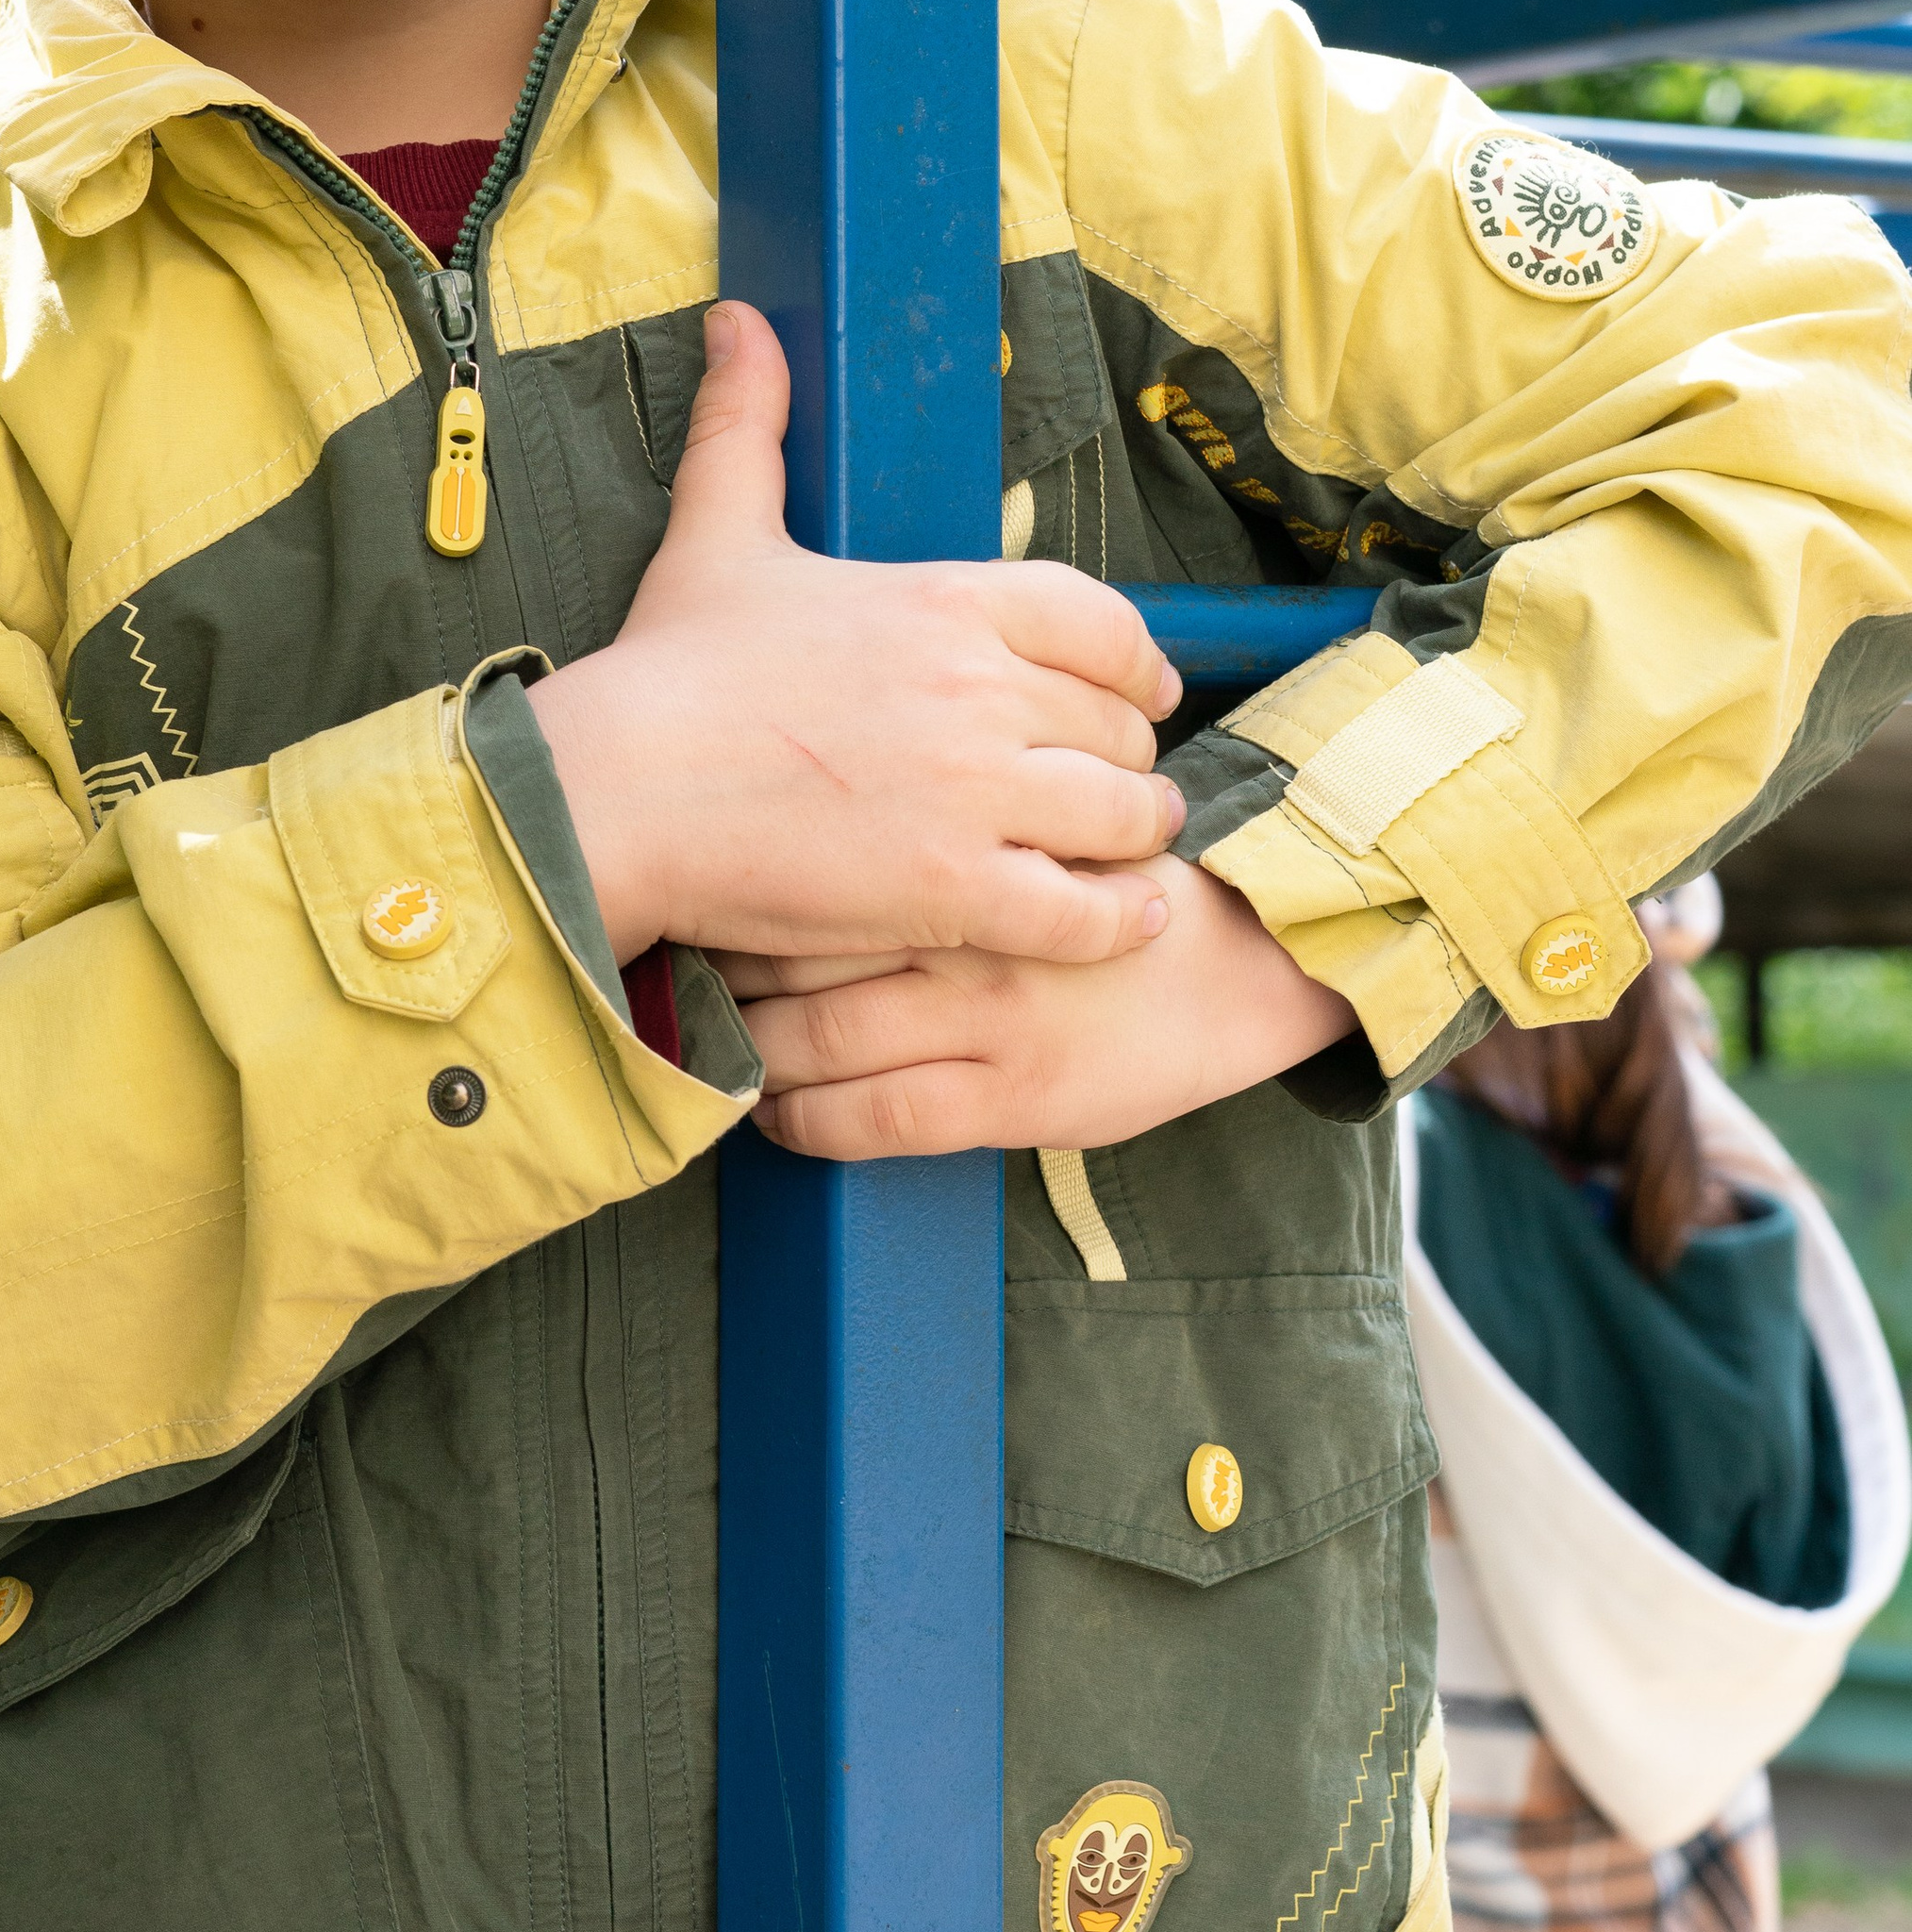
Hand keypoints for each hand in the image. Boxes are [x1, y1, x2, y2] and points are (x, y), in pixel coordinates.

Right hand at [527, 301, 1184, 966]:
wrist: (611, 791)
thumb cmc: (668, 670)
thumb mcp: (718, 530)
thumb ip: (750, 424)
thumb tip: (737, 319)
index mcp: (948, 601)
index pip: (1106, 623)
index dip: (1139, 663)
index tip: (1145, 691)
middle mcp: (981, 690)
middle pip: (1121, 725)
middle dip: (1124, 756)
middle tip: (1111, 785)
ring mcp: (975, 794)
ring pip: (1124, 816)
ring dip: (1135, 836)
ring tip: (1123, 853)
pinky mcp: (956, 892)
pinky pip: (1086, 914)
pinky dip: (1116, 922)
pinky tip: (1120, 919)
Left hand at [725, 854, 1355, 1159]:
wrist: (1243, 963)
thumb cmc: (1120, 880)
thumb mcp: (1037, 811)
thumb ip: (943, 809)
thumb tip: (811, 810)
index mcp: (972, 845)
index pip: (818, 853)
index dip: (742, 875)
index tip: (701, 883)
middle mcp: (968, 927)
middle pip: (800, 938)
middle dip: (727, 959)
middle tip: (688, 964)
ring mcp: (987, 1016)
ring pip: (818, 1035)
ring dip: (752, 1046)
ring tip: (726, 1043)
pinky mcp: (1010, 1097)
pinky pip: (872, 1118)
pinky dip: (803, 1122)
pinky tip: (776, 1114)